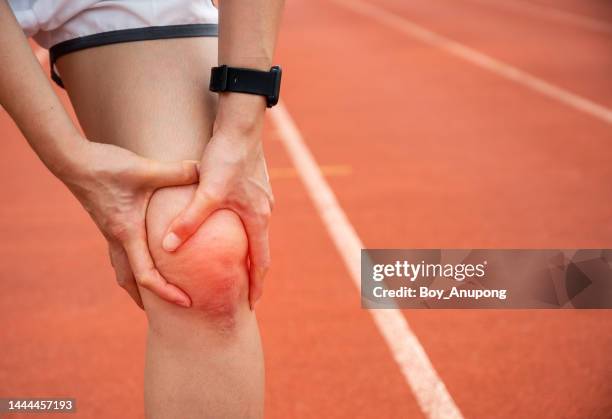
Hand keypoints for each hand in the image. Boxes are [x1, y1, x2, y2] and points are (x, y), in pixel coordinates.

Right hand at [59, 139, 198, 308]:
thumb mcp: (146, 169)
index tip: (187, 302)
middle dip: (148, 300)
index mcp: (127, 234)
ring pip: (122, 269)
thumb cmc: (106, 167)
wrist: (71, 160)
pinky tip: (148, 253)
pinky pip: (122, 253)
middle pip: (129, 282)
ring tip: (157, 291)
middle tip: (169, 312)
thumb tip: (206, 172)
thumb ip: (178, 171)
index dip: (167, 293)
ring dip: (138, 284)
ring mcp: (111, 232)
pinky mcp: (109, 222)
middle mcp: (117, 239)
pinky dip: (134, 263)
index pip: (147, 276)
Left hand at [161, 102, 273, 309]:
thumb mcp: (207, 192)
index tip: (253, 303)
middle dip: (253, 270)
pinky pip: (249, 213)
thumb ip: (189, 221)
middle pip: (260, 247)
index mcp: (257, 218)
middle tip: (243, 289)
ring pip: (255, 230)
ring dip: (248, 247)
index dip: (257, 284)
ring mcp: (261, 196)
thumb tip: (168, 248)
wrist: (240, 125)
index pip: (261, 261)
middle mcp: (264, 210)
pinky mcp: (254, 184)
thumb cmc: (227, 158)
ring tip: (235, 261)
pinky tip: (228, 226)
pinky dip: (242, 228)